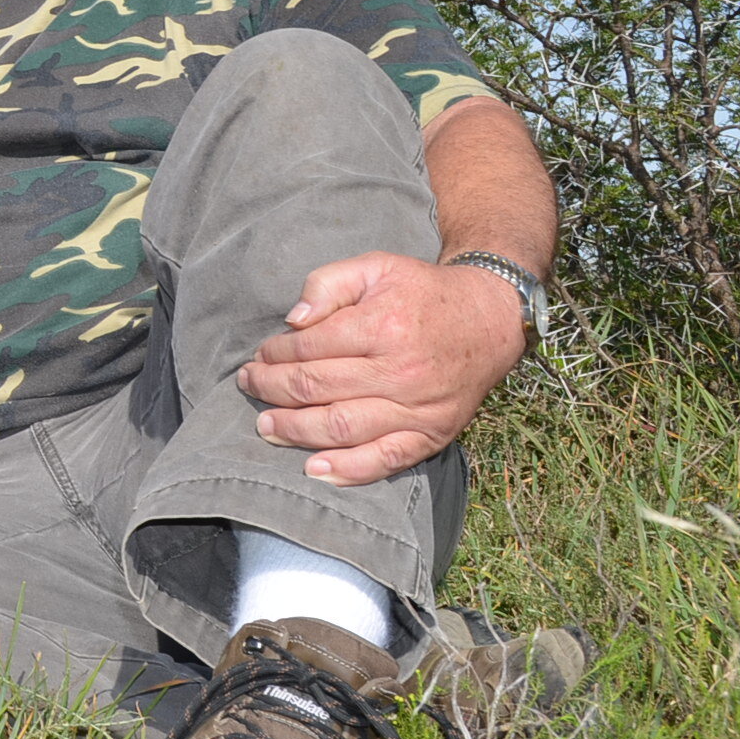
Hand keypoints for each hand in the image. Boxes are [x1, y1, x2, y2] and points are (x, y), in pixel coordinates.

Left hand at [235, 251, 525, 485]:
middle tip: (249, 386)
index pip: (309, 347)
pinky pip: (386, 460)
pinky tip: (313, 470)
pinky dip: (348, 471)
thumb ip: (329, 284)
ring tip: (265, 426)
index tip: (259, 356)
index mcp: (383, 326)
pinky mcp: (432, 434)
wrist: (490, 319)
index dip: (275, 354)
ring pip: (341, 427)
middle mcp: (401, 371)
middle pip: (316, 388)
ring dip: (294, 430)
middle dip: (272, 389)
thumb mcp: (376, 267)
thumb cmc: (422, 292)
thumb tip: (293, 320)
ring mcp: (418, 407)